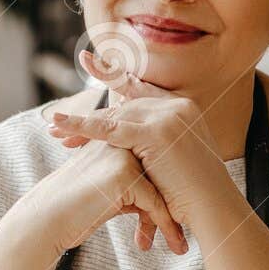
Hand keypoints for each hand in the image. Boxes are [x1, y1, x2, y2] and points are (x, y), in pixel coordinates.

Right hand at [14, 136, 186, 255]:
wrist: (44, 222)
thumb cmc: (70, 213)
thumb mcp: (105, 195)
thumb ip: (129, 190)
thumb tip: (156, 203)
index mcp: (111, 141)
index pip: (151, 163)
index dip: (168, 189)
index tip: (182, 214)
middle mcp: (118, 142)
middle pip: (160, 174)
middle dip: (175, 204)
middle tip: (188, 231)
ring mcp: (122, 156)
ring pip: (161, 189)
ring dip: (174, 220)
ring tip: (182, 244)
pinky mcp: (124, 175)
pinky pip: (155, 204)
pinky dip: (166, 227)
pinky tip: (175, 246)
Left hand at [46, 53, 235, 227]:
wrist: (213, 207)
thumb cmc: (193, 192)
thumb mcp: (173, 159)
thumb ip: (154, 143)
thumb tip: (129, 144)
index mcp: (183, 107)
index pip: (139, 89)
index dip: (112, 76)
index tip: (89, 62)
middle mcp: (176, 105)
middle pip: (122, 107)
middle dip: (89, 118)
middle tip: (57, 126)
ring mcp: (168, 116)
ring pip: (114, 117)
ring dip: (81, 126)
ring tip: (55, 132)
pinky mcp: (156, 133)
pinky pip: (110, 130)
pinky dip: (82, 128)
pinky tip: (61, 127)